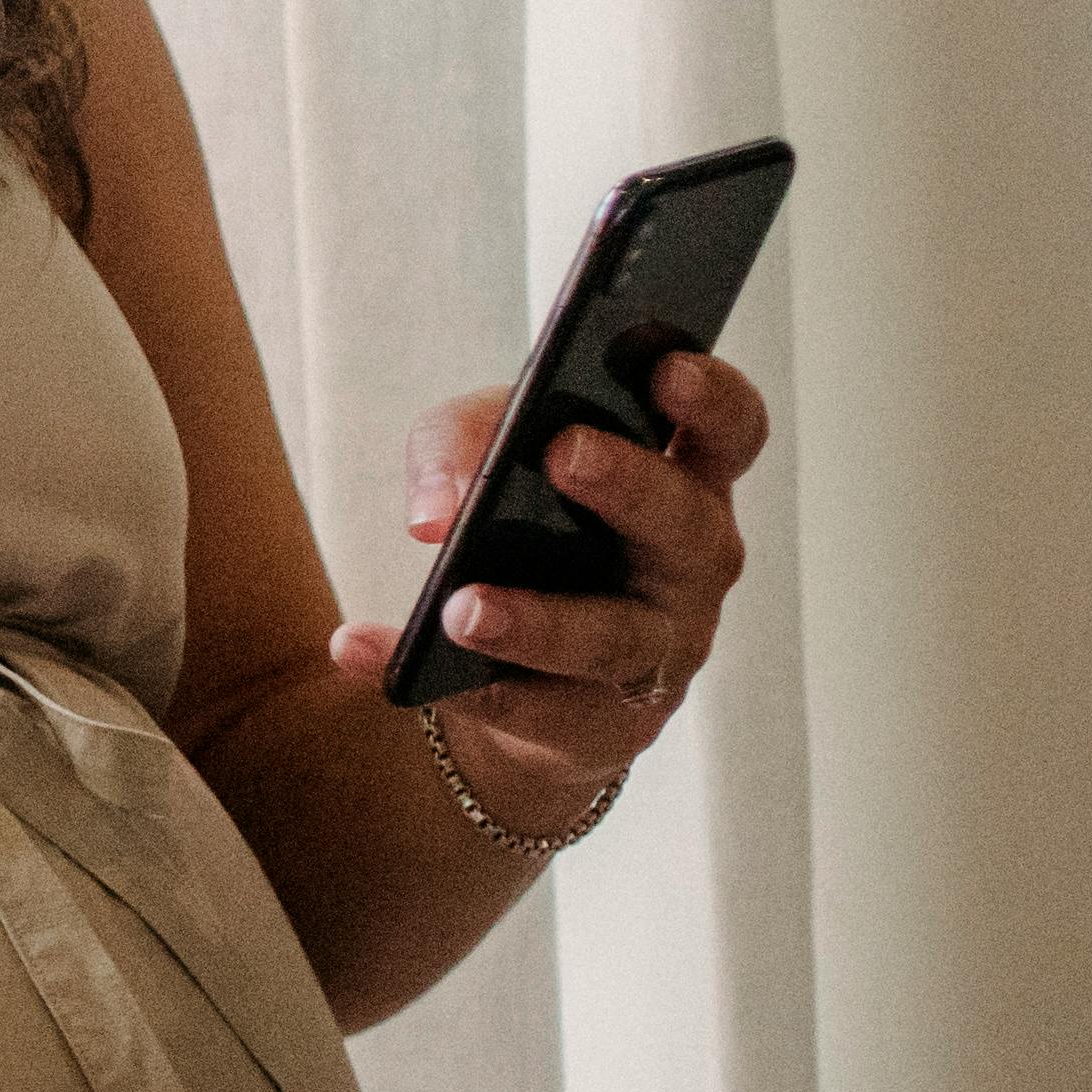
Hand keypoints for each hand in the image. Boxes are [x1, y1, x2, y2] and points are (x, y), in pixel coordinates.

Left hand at [322, 350, 771, 818]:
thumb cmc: (522, 526)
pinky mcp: (600, 723)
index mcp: (681, 481)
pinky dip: (442, 682)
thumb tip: (436, 511)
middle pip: (684, 526)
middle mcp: (690, 567)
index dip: (711, 400)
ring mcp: (657, 650)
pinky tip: (363, 649)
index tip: (667, 367)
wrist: (511, 665)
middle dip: (629, 485)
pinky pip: (530, 708)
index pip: (728, 434)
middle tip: (564, 452)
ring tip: (459, 607)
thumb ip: (462, 443)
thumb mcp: (485, 455)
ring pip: (613, 637)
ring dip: (537, 620)